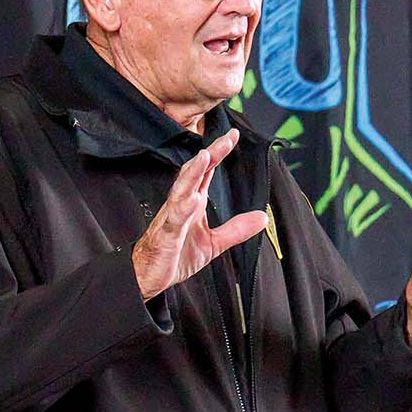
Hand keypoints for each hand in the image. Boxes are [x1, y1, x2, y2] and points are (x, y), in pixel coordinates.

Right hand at [132, 129, 269, 300]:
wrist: (149, 276)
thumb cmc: (177, 255)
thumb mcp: (214, 243)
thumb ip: (236, 229)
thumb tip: (263, 217)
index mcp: (193, 202)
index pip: (206, 171)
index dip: (218, 152)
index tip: (232, 135)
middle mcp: (181, 204)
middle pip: (195, 172)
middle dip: (208, 154)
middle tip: (225, 138)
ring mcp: (171, 217)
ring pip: (181, 189)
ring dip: (193, 172)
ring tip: (204, 157)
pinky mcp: (165, 235)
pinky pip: (174, 218)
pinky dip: (182, 208)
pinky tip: (192, 200)